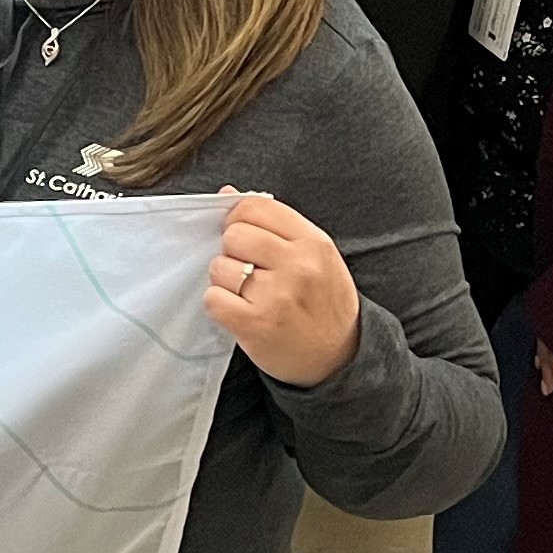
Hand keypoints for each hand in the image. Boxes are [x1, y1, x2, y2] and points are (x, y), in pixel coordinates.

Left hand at [206, 189, 362, 388]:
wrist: (339, 359)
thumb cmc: (322, 304)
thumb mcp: (314, 257)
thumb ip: (274, 226)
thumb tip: (226, 193)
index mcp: (314, 242)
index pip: (255, 206)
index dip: (239, 219)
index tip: (244, 238)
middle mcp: (298, 265)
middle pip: (234, 234)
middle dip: (232, 252)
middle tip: (248, 272)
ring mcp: (277, 295)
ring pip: (219, 267)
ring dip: (225, 281)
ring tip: (247, 295)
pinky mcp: (256, 324)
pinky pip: (213, 299)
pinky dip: (219, 306)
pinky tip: (239, 312)